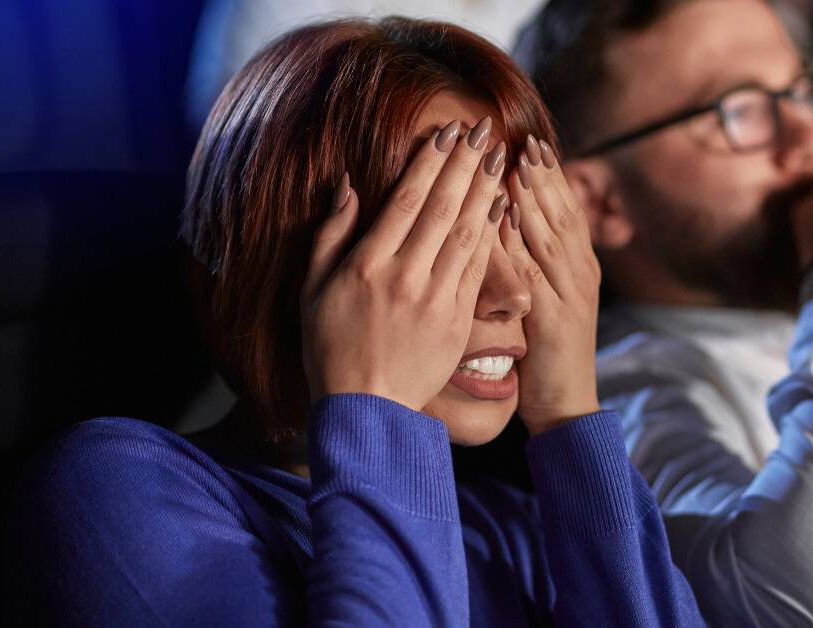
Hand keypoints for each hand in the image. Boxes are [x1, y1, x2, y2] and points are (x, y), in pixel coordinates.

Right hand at [300, 118, 507, 410]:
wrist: (365, 408)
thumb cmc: (330, 348)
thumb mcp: (312, 290)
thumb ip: (329, 235)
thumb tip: (346, 185)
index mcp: (367, 266)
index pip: (404, 201)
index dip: (428, 164)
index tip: (446, 134)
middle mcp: (404, 278)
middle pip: (440, 209)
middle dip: (463, 165)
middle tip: (482, 129)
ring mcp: (434, 300)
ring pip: (464, 233)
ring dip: (483, 190)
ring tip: (498, 156)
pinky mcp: (457, 321)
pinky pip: (478, 268)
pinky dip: (491, 233)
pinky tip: (500, 205)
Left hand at [501, 135, 600, 433]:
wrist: (565, 404)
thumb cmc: (546, 356)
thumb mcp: (544, 301)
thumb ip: (532, 264)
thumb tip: (508, 227)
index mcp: (579, 268)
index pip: (565, 211)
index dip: (550, 177)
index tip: (531, 144)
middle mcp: (579, 274)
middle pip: (562, 213)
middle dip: (544, 175)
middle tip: (526, 139)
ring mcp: (570, 294)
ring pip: (551, 234)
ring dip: (535, 197)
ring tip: (518, 163)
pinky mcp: (554, 316)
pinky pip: (533, 269)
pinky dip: (518, 240)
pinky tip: (502, 217)